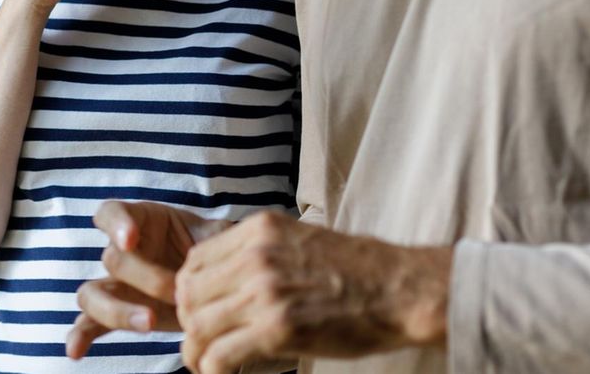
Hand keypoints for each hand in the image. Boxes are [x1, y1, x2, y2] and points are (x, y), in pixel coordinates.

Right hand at [66, 201, 231, 359]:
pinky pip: (89, 323)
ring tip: (150, 322)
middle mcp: (121, 251)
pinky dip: (80, 337)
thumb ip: (214, 235)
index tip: (129, 240)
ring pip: (92, 294)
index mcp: (142, 221)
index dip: (115, 224)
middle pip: (113, 259)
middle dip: (146, 278)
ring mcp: (114, 283)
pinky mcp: (115, 312)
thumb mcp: (215, 236)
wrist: (211, 283)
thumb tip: (219, 243)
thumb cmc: (209, 250)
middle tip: (177, 293)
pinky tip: (76, 351)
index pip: (112, 213)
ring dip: (117, 310)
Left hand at [175, 211, 454, 373]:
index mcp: (259, 230)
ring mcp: (265, 291)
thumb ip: (260, 253)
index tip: (200, 311)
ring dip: (196, 351)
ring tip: (206, 364)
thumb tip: (227, 281)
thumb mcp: (300, 241)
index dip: (190, 292)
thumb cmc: (358, 270)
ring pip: (197, 325)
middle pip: (188, 293)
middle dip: (189, 323)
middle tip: (201, 343)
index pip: (194, 260)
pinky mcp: (278, 328)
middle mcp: (256, 255)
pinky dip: (212, 369)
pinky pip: (219, 355)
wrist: (401, 289)